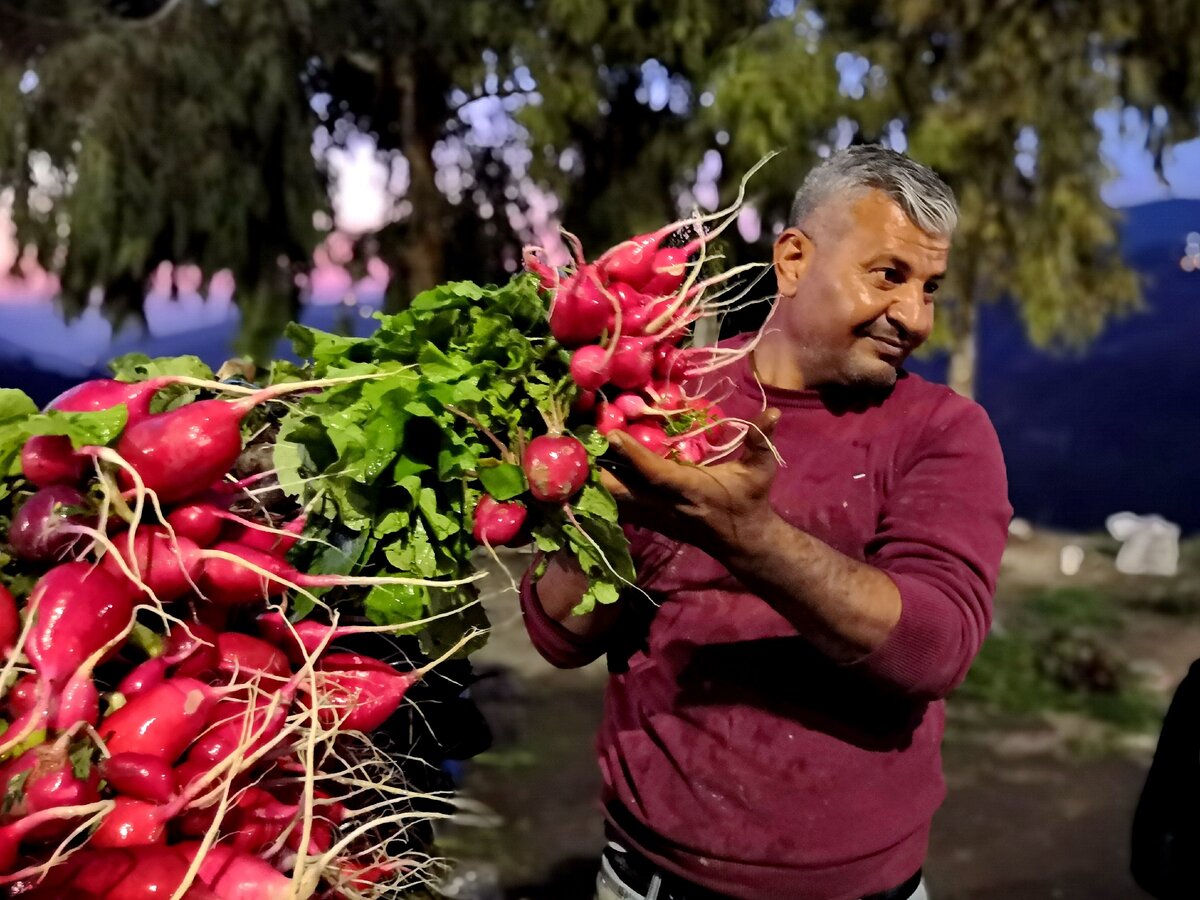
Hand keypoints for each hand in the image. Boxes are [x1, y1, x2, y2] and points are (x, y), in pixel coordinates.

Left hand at [600, 408, 782, 556]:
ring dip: (600, 481)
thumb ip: (761, 440)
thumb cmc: (750, 500)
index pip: (657, 474)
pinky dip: (607, 492)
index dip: (634, 456)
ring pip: (618, 502)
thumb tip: (772, 413)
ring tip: (583, 455)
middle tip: (583, 444)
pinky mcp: (653, 522)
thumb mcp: (761, 471)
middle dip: (602, 472)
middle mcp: (669, 506)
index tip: (614, 435)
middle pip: (624, 493)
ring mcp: (658, 518)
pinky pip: (622, 508)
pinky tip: (596, 474)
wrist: (744, 540)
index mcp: (692, 490)